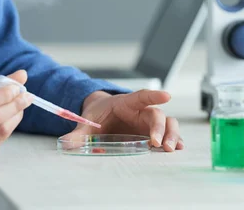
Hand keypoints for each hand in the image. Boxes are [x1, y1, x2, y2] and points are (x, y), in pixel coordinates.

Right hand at [0, 70, 33, 172]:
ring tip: (21, 106)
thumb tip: (22, 75)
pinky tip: (11, 119)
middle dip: (16, 104)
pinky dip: (11, 126)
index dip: (5, 94)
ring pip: (1, 129)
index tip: (17, 88)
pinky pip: (1, 139)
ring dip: (16, 115)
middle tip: (26, 97)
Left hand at [62, 90, 183, 151]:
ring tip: (170, 148)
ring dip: (171, 134)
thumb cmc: (98, 114)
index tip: (167, 95)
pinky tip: (178, 148)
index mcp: (126, 103)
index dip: (154, 95)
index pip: (142, 96)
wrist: (103, 115)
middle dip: (160, 128)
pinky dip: (174, 140)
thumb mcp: (86, 121)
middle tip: (157, 143)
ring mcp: (148, 122)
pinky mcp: (152, 133)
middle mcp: (141, 111)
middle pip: (157, 114)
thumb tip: (65, 143)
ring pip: (167, 123)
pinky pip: (167, 134)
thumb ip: (78, 133)